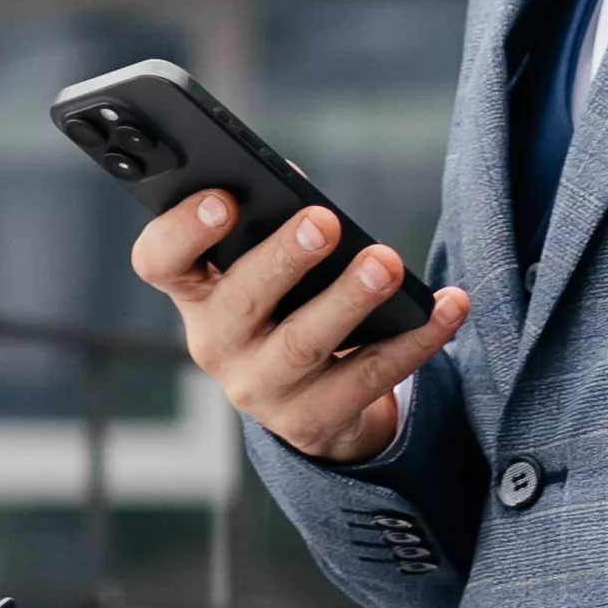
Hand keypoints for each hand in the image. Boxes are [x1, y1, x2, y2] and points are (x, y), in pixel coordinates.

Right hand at [131, 195, 469, 464]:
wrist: (307, 401)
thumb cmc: (283, 306)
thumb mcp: (262, 266)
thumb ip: (268, 223)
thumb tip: (295, 186)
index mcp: (195, 292)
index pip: (159, 261)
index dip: (183, 232)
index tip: (223, 199)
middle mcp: (215, 345)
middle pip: (239, 304)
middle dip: (281, 260)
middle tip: (323, 221)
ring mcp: (261, 390)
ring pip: (302, 345)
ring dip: (347, 301)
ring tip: (385, 263)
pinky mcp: (313, 421)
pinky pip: (368, 378)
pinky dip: (415, 340)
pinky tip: (448, 306)